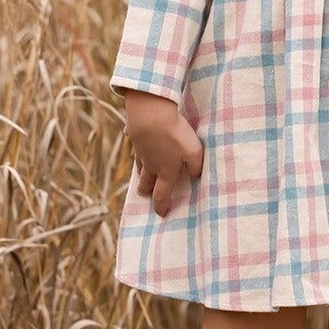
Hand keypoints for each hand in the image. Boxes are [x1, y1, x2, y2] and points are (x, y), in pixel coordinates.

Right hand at [119, 89, 204, 217]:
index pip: (161, 194)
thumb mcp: (194, 152)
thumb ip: (197, 167)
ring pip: (139, 166)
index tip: (161, 214)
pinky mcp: (134, 135)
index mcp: (165, 171)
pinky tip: (131, 138)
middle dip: (145, 191)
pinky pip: (135, 143)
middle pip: (145, 183)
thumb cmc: (175, 135)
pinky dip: (136, 144)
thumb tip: (195, 177)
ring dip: (140, 173)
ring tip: (142, 174)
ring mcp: (140, 150)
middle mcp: (151, 164)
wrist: (150, 114)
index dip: (161, 206)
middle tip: (145, 194)